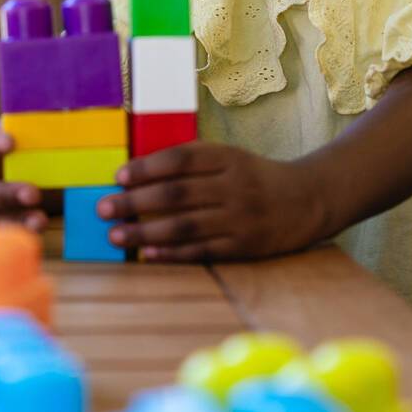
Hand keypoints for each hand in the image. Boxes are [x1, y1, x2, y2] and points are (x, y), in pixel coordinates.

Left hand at [96, 142, 329, 261]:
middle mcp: (234, 187)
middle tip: (104, 207)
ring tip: (116, 235)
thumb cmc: (255, 176)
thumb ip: (192, 160)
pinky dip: (172, 253)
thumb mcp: (230, 157)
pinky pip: (202, 251)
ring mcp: (240, 219)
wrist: (308, 199)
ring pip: (185, 226)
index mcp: (228, 158)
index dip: (147, 168)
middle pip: (176, 194)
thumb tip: (139, 171)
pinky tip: (147, 254)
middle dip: (135, 202)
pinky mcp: (244, 246)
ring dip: (145, 232)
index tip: (119, 176)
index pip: (181, 160)